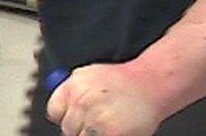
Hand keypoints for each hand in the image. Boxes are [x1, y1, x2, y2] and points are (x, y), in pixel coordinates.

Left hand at [46, 63, 162, 135]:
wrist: (151, 83)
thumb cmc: (123, 80)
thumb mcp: (91, 75)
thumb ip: (72, 90)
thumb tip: (58, 112)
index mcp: (73, 85)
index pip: (54, 111)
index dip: (64, 117)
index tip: (73, 119)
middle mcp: (81, 100)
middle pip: (68, 128)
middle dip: (80, 128)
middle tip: (96, 123)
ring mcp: (95, 118)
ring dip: (91, 134)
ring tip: (107, 125)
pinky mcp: (109, 133)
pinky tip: (114, 129)